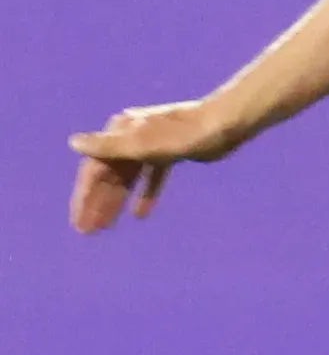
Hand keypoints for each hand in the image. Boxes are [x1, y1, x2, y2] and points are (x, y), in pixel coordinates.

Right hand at [69, 100, 243, 232]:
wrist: (228, 122)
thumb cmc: (186, 134)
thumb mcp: (145, 144)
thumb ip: (110, 146)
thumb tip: (74, 142)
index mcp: (121, 131)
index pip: (95, 169)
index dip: (85, 197)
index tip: (80, 223)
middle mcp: (132, 135)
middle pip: (109, 175)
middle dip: (97, 204)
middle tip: (88, 232)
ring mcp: (152, 143)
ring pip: (128, 177)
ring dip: (116, 201)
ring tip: (105, 227)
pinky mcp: (172, 150)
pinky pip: (152, 176)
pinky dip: (145, 194)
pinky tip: (141, 215)